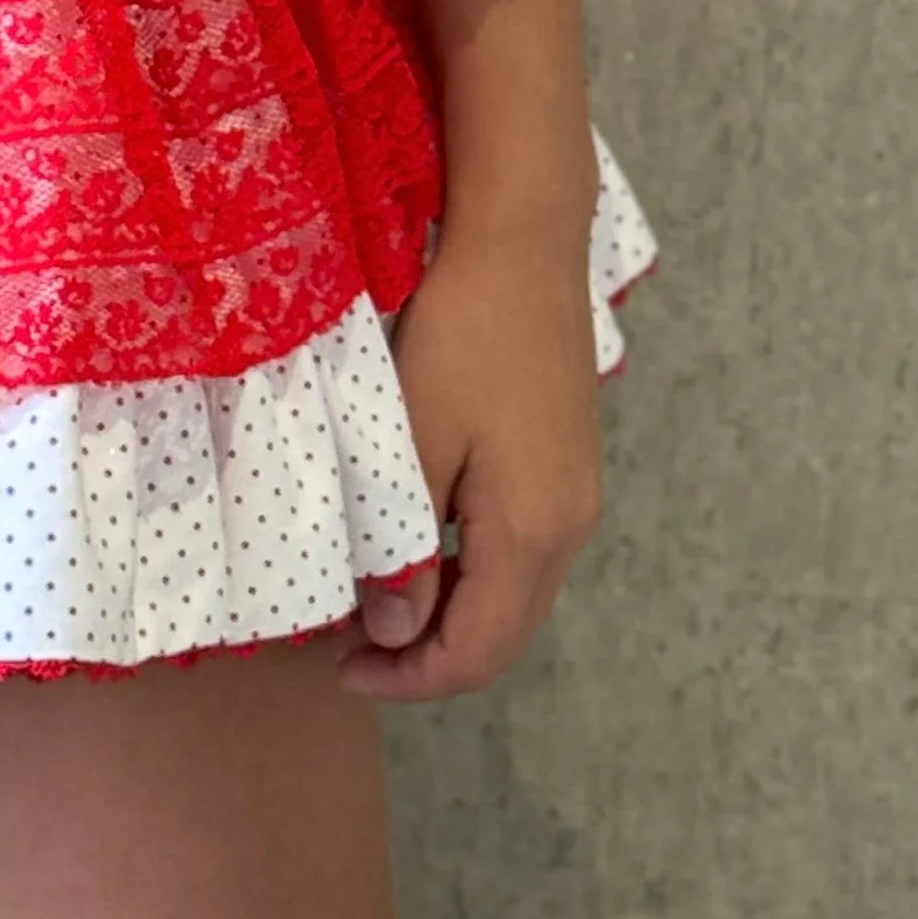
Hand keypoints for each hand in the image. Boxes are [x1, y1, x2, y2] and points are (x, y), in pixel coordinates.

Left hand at [340, 222, 602, 700]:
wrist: (522, 239)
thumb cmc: (461, 332)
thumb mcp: (416, 440)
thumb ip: (405, 548)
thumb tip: (396, 635)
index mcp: (534, 533)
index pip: (477, 654)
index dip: (409, 679)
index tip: (342, 669)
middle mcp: (570, 526)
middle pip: (502, 634)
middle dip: (427, 656)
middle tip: (349, 646)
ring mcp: (575, 492)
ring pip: (512, 591)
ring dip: (446, 609)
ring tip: (372, 595)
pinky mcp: (565, 460)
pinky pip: (518, 545)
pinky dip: (467, 566)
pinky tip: (416, 539)